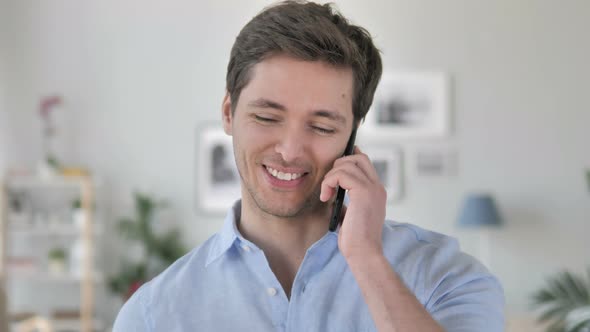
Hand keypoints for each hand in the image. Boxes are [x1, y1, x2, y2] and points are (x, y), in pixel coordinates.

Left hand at [320, 146, 386, 261]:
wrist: (364, 253)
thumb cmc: (356, 240)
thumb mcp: (351, 214)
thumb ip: (347, 200)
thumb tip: (334, 190)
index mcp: (377, 192)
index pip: (365, 163)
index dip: (348, 159)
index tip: (334, 167)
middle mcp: (377, 187)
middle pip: (358, 158)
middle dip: (338, 165)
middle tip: (329, 185)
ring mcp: (372, 188)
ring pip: (347, 163)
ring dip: (331, 176)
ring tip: (326, 194)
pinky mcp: (363, 192)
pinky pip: (341, 174)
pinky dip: (329, 182)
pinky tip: (326, 197)